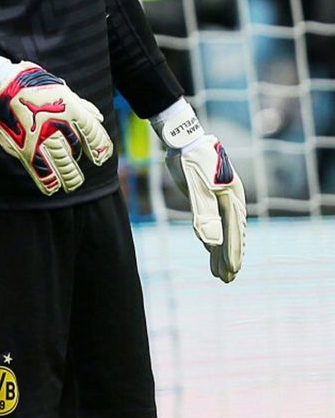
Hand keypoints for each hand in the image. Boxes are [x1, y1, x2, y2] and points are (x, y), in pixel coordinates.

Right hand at [0, 50, 113, 195]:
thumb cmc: (34, 84)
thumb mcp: (61, 89)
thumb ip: (81, 106)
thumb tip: (99, 118)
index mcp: (69, 106)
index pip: (92, 133)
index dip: (100, 147)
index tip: (101, 157)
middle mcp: (56, 123)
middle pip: (75, 152)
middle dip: (80, 165)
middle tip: (80, 177)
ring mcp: (39, 136)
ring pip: (61, 164)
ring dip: (68, 176)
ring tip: (71, 184)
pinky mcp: (22, 146)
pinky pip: (39, 170)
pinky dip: (47, 181)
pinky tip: (52, 186)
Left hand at [151, 98, 246, 282]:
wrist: (183, 138)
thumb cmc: (191, 159)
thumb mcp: (197, 187)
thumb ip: (204, 214)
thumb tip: (211, 244)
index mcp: (232, 197)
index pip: (233, 230)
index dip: (232, 252)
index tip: (231, 272)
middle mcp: (230, 199)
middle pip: (232, 233)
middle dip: (230, 256)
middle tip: (227, 279)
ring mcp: (220, 197)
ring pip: (224, 229)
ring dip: (221, 251)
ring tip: (219, 273)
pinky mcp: (208, 196)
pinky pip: (214, 221)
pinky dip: (213, 238)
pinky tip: (210, 251)